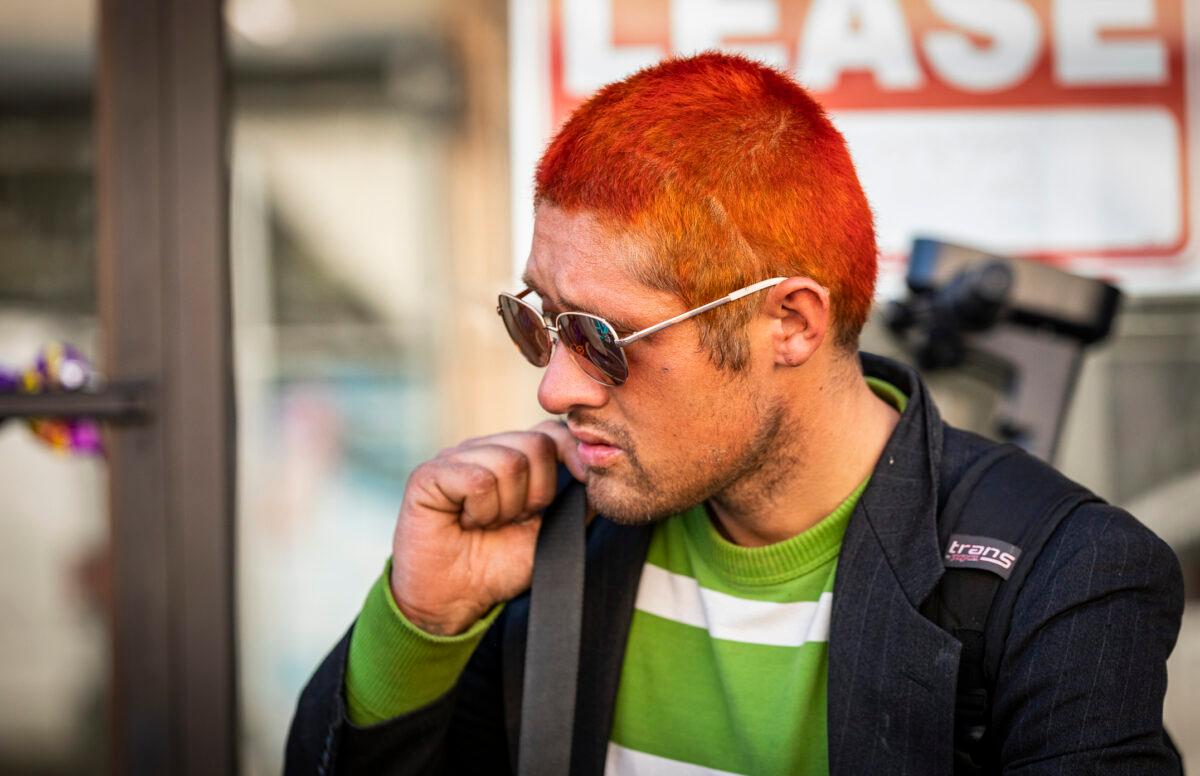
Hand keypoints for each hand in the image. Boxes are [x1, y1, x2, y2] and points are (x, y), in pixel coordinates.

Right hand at [389, 420, 584, 635]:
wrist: (455, 601)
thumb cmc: (497, 566)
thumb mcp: (549, 532)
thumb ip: (576, 503)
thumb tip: (605, 480)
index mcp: (510, 457)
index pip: (549, 431)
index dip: (572, 452)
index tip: (585, 479)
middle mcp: (482, 450)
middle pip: (535, 444)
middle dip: (537, 493)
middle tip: (512, 520)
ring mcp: (454, 458)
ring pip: (508, 462)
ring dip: (505, 507)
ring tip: (486, 524)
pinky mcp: (428, 475)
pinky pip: (477, 479)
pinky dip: (481, 510)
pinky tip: (466, 522)